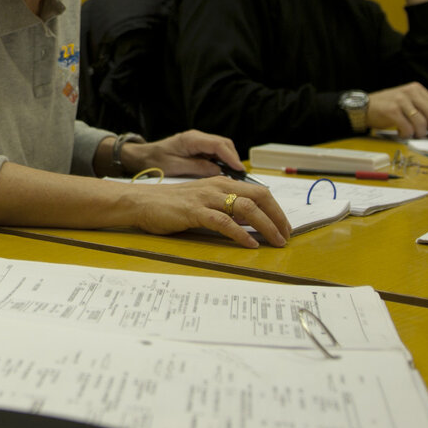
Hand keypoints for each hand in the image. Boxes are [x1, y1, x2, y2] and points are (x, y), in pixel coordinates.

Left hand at [122, 129, 242, 178]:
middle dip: (233, 159)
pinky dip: (222, 162)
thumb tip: (218, 171)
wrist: (142, 157)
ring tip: (235, 177)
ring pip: (222, 148)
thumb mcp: (175, 167)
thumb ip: (197, 168)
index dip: (231, 157)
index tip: (239, 169)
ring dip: (229, 160)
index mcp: (190, 139)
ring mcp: (198, 142)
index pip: (217, 145)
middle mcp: (197, 137)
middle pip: (224, 144)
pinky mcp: (198, 148)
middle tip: (241, 176)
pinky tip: (224, 174)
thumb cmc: (154, 161)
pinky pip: (215, 153)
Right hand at [124, 178, 291, 247]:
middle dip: (278, 217)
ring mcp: (206, 198)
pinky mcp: (194, 211)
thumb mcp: (203, 201)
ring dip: (266, 226)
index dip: (276, 209)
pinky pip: (224, 221)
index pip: (259, 191)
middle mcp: (218, 187)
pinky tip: (250, 243)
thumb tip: (250, 222)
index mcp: (222, 183)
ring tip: (276, 241)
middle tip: (287, 236)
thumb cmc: (171, 205)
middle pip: (259, 197)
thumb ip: (225, 208)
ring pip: (246, 208)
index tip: (285, 226)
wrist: (141, 202)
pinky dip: (240, 233)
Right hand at [366, 82, 427, 137]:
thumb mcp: (408, 103)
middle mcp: (410, 92)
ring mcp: (400, 100)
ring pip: (421, 123)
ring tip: (414, 135)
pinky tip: (402, 133)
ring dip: (420, 134)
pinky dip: (407, 134)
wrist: (364, 107)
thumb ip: (423, 111)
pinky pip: (407, 127)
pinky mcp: (391, 110)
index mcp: (417, 89)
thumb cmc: (388, 108)